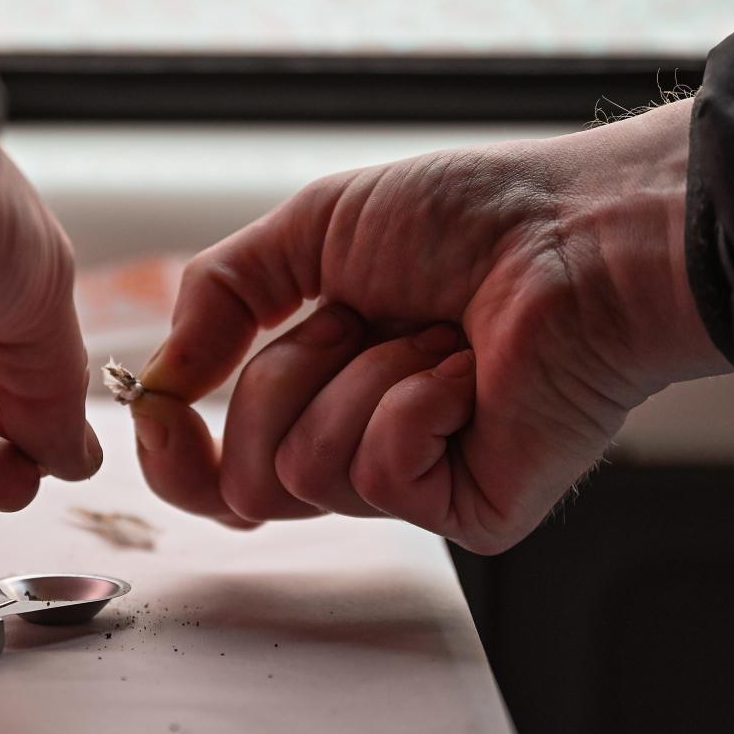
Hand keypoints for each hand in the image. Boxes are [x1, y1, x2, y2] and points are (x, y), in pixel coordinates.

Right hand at [133, 100, 730, 552]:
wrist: (575, 229)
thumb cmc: (468, 220)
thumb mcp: (312, 230)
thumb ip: (219, 295)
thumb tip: (158, 379)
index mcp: (317, 395)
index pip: (214, 475)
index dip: (173, 454)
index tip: (161, 407)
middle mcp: (356, 449)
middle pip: (244, 481)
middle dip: (282, 382)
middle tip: (358, 322)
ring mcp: (411, 486)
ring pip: (304, 474)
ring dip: (358, 378)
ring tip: (433, 338)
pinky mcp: (463, 513)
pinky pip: (377, 476)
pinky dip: (410, 401)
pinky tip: (465, 371)